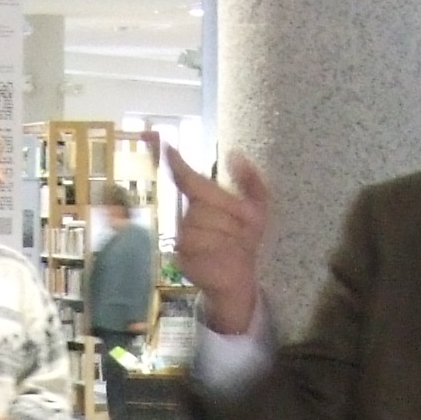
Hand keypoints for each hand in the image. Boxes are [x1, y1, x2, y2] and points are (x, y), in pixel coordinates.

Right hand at [166, 151, 269, 336]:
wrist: (241, 278)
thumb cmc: (246, 240)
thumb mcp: (258, 209)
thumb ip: (252, 181)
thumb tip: (235, 154)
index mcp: (205, 200)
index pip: (188, 178)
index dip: (175, 162)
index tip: (161, 142)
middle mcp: (190, 215)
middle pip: (202, 205)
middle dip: (228, 216)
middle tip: (243, 231)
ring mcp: (182, 237)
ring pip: (200, 227)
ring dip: (225, 236)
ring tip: (235, 246)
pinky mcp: (181, 258)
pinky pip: (199, 248)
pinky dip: (217, 252)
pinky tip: (223, 257)